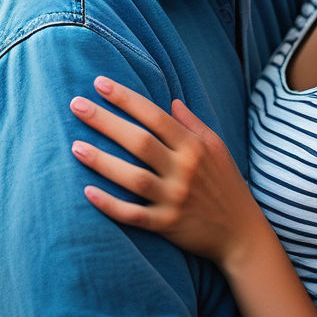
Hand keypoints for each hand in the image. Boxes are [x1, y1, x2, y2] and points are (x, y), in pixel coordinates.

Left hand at [70, 77, 260, 265]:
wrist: (240, 233)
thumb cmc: (225, 184)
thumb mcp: (216, 147)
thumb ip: (192, 124)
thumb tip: (171, 102)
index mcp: (194, 147)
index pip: (155, 116)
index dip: (126, 98)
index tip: (99, 83)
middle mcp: (184, 170)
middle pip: (140, 142)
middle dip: (106, 121)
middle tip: (76, 105)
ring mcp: (174, 199)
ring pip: (133, 178)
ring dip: (102, 162)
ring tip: (75, 146)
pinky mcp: (166, 225)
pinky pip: (134, 215)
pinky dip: (110, 205)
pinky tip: (88, 193)